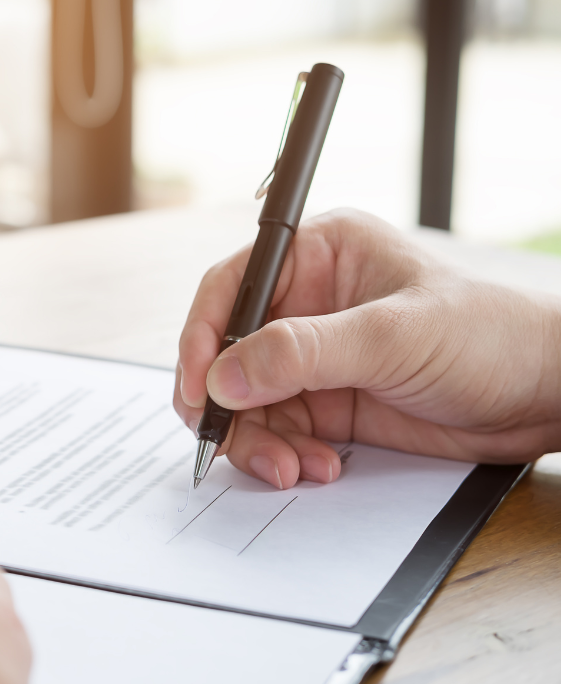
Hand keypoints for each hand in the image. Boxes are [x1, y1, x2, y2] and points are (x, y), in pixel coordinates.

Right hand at [174, 209, 560, 488]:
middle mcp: (304, 303)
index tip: (196, 386)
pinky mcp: (327, 402)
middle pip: (225, 351)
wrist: (546, 394)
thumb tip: (224, 376)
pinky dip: (282, 454)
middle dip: (224, 402)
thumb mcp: (392, 336)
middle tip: (224, 440)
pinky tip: (317, 466)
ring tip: (290, 466)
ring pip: (244, 400)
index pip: (230, 287)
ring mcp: (313, 357)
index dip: (201, 335)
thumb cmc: (489, 334)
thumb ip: (303, 353)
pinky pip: (275, 430)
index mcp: (316, 255)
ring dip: (255, 439)